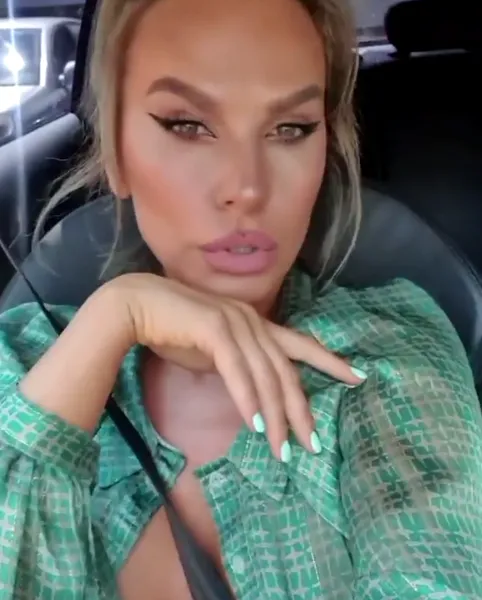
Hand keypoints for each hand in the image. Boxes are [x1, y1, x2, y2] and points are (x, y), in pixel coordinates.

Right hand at [111, 273, 364, 460]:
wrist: (138, 306)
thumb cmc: (175, 329)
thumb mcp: (216, 350)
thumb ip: (239, 364)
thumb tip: (254, 388)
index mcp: (257, 323)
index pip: (301, 343)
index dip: (330, 360)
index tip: (357, 377)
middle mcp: (253, 321)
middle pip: (287, 370)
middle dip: (302, 409)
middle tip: (313, 443)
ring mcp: (236, 323)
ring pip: (265, 375)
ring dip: (276, 416)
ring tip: (283, 449)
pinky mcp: (215, 329)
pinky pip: (238, 371)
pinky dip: (249, 400)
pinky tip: (257, 426)